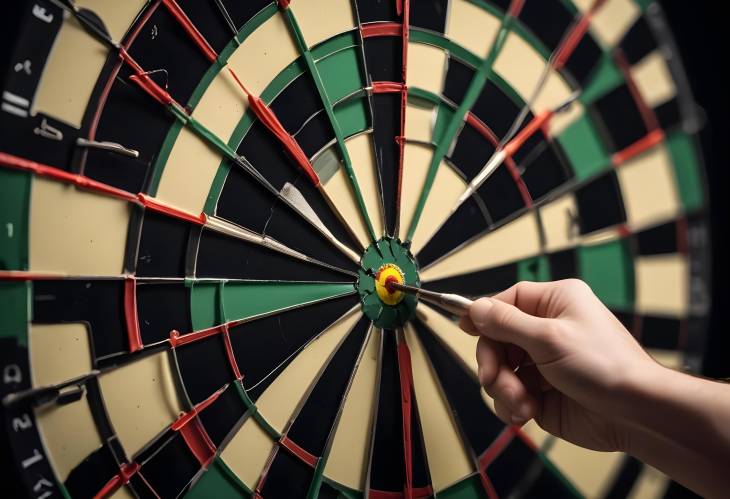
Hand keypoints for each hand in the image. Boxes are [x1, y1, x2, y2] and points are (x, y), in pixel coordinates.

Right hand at [460, 279, 657, 451]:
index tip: (465, 328)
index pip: (507, 302)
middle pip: (497, 339)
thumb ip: (506, 323)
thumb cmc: (607, 367)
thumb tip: (476, 308)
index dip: (484, 315)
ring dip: (504, 389)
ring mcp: (543, 364)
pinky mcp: (541, 393)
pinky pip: (508, 396)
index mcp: (555, 303)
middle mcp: (548, 331)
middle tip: (494, 378)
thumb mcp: (550, 338)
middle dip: (493, 363)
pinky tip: (526, 412)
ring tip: (522, 401)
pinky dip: (511, 406)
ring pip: (500, 371)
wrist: (634, 414)